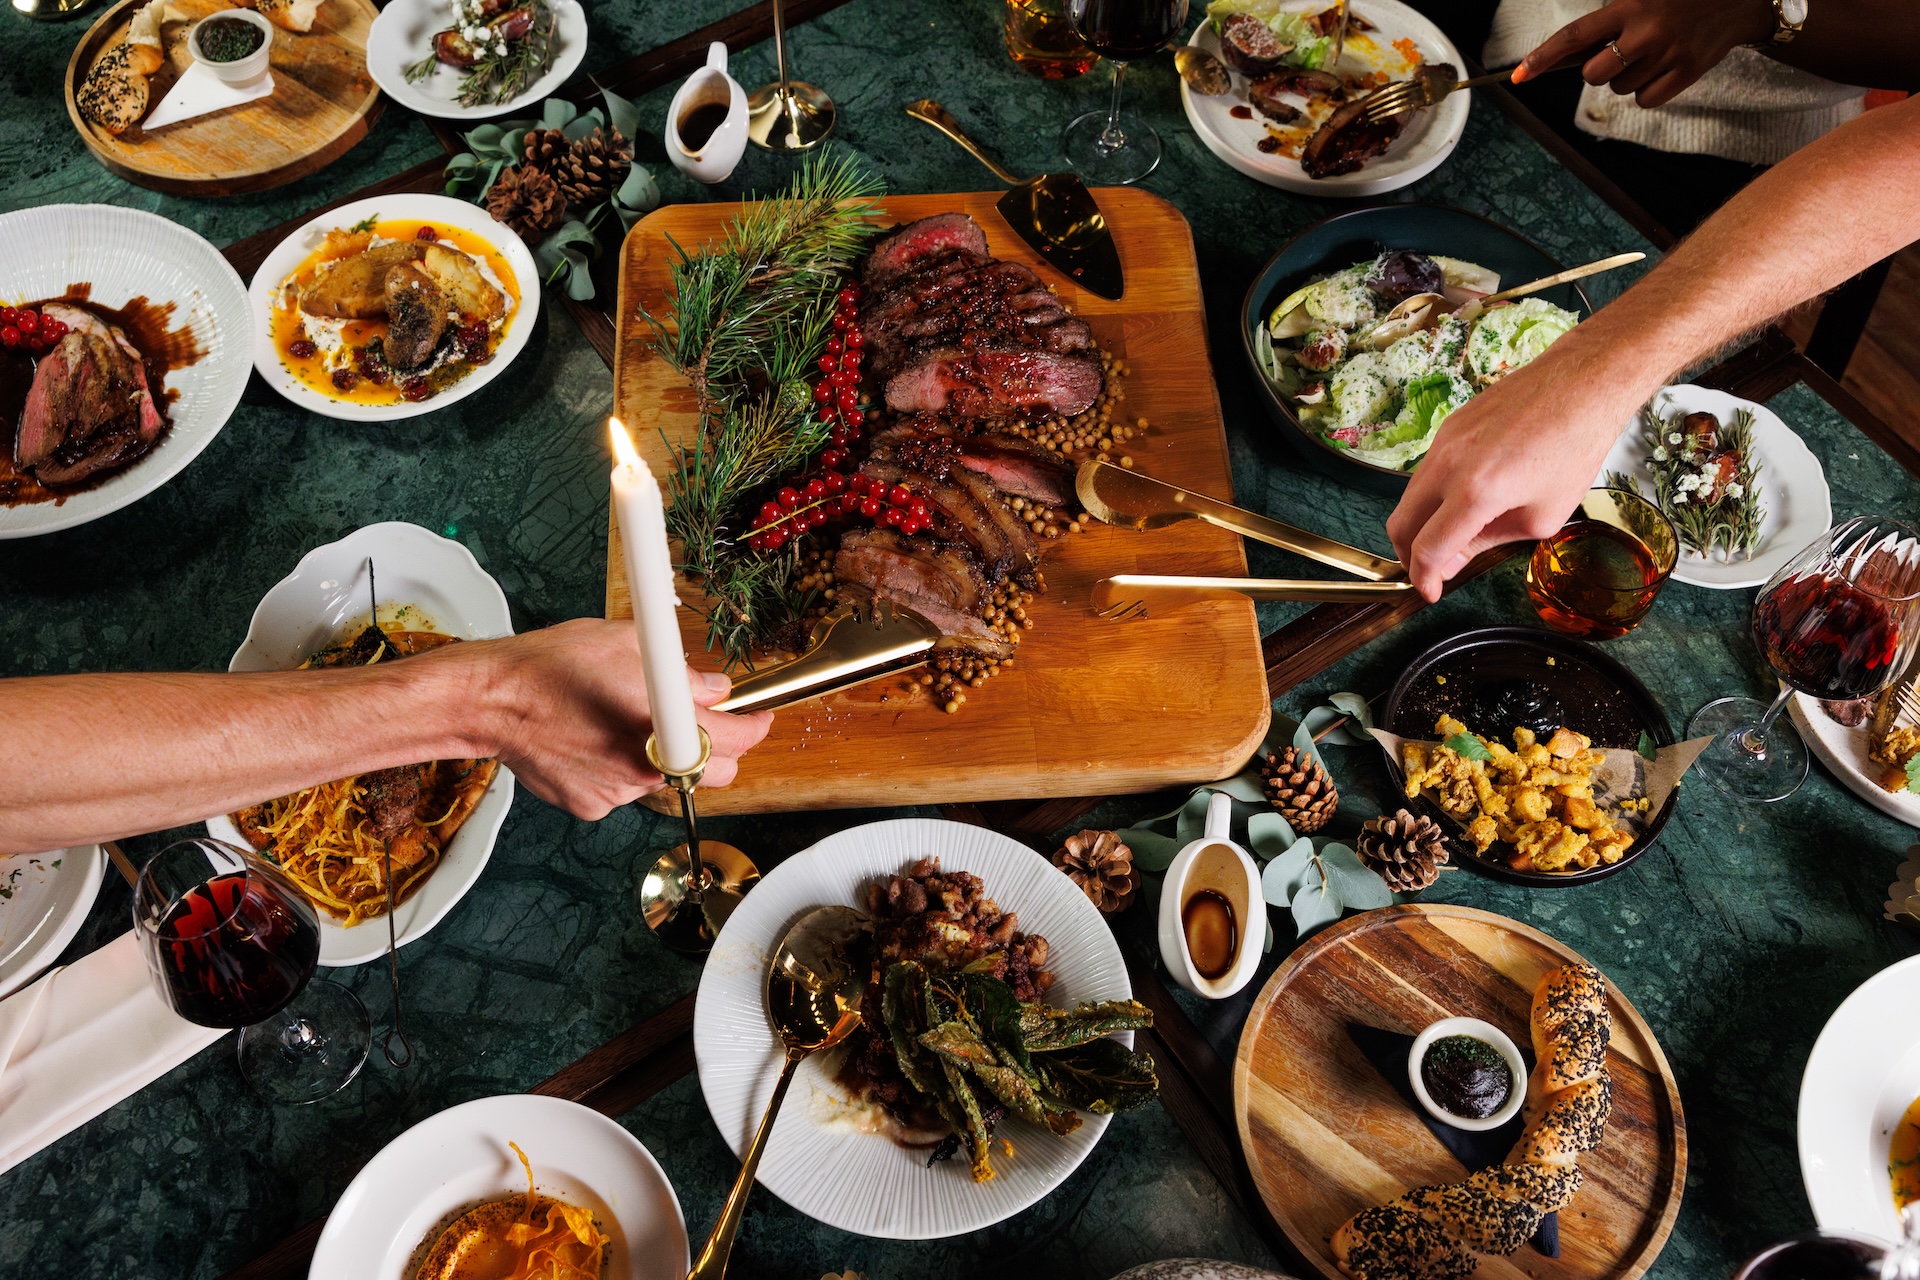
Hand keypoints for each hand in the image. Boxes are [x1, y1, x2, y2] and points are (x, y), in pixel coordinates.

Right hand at [462, 618, 773, 818]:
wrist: (492, 700)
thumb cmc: (551, 666)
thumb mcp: (629, 644)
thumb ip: (682, 671)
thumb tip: (713, 688)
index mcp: (663, 725)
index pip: (735, 739)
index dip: (755, 727)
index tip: (758, 718)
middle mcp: (645, 767)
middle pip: (712, 773)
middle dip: (716, 749)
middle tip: (699, 721)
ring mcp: (618, 793)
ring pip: (663, 780)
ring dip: (659, 755)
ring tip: (622, 721)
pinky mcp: (591, 806)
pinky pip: (622, 790)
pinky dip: (619, 769)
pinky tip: (593, 741)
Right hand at [1386, 351, 1646, 600]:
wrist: (1581, 384)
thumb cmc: (1574, 448)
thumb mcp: (1541, 515)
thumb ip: (1490, 540)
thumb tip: (1455, 556)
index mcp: (1476, 493)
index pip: (1428, 549)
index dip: (1424, 579)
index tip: (1430, 593)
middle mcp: (1449, 465)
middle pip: (1401, 524)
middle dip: (1409, 555)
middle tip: (1431, 570)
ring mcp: (1444, 441)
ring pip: (1410, 497)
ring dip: (1421, 524)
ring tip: (1451, 537)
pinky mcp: (1449, 426)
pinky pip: (1427, 471)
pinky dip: (1433, 496)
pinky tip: (1463, 501)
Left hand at [1514, 0, 1773, 109]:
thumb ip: (1606, 21)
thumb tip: (1565, 54)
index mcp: (1630, 6)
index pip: (1574, 36)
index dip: (1542, 57)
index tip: (1518, 75)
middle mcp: (1646, 33)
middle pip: (1593, 75)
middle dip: (1598, 68)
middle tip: (1621, 51)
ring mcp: (1668, 56)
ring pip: (1618, 88)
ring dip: (1626, 76)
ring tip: (1651, 52)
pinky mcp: (1687, 74)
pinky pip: (1644, 100)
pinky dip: (1647, 91)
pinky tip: (1663, 68)